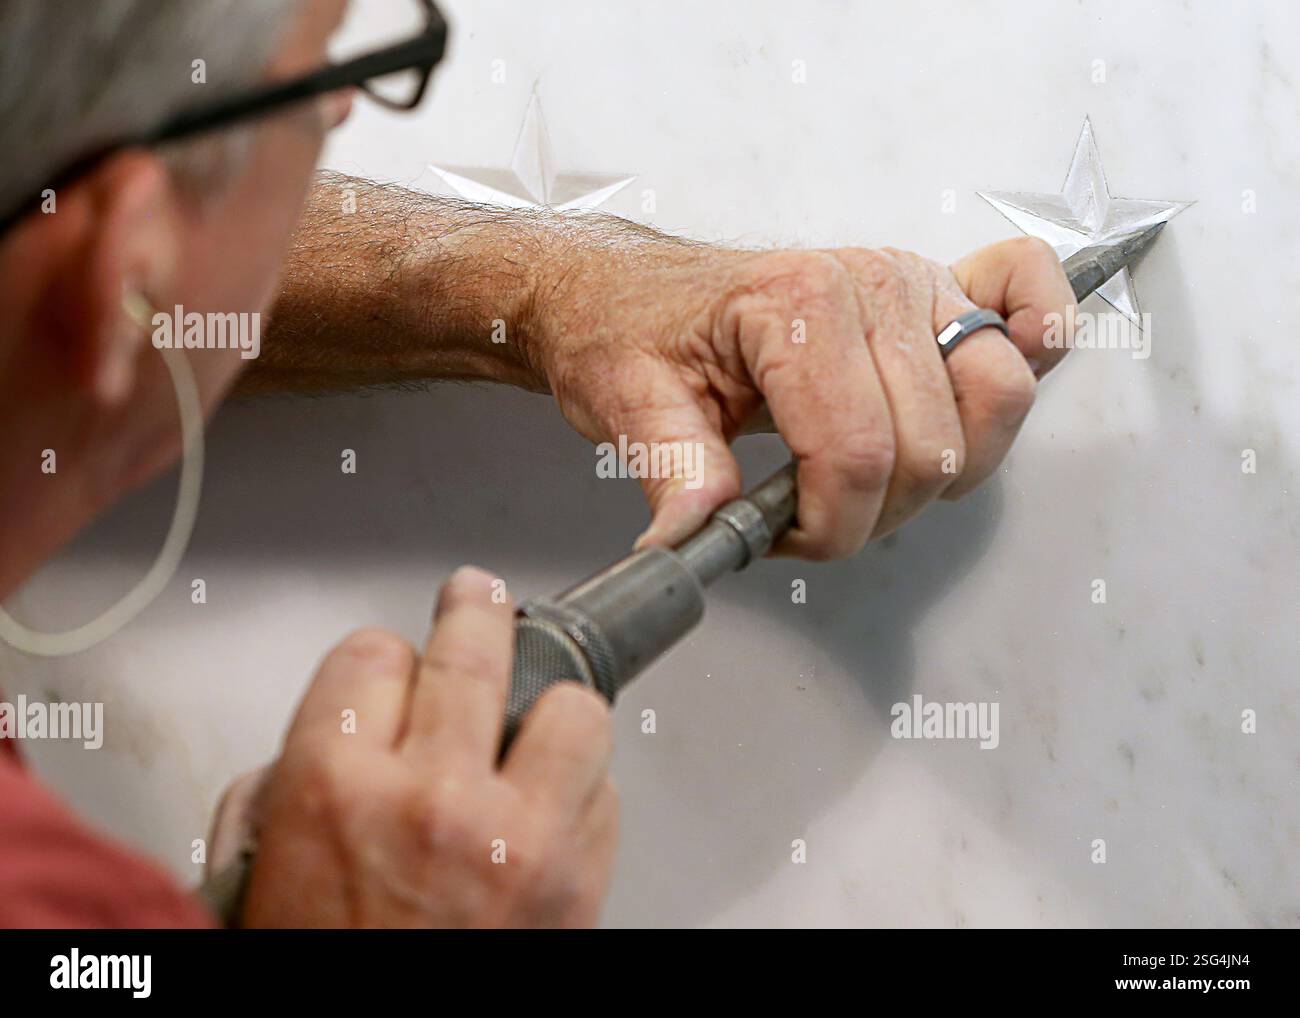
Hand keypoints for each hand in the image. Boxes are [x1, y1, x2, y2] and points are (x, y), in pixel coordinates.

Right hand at [236, 566, 617, 927]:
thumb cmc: (323, 963)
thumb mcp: (259, 870)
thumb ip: (298, 779)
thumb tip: (351, 727)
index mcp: (333, 786)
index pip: (370, 652)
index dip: (379, 659)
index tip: (388, 667)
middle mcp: (431, 795)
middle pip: (473, 647)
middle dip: (475, 611)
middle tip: (478, 599)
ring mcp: (516, 833)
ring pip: (570, 706)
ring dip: (551, 706)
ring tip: (533, 717)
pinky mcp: (577, 877)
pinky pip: (605, 791)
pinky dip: (582, 789)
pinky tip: (551, 805)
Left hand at [528, 235, 1073, 557]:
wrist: (628, 291)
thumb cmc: (631, 333)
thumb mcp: (629, 404)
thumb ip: (674, 475)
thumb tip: (695, 542)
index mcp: (798, 304)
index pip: (856, 454)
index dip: (827, 526)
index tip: (781, 536)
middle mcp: (872, 282)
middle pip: (931, 446)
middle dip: (874, 511)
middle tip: (810, 514)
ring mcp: (914, 283)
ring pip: (995, 399)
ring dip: (944, 468)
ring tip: (870, 476)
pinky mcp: (936, 292)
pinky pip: (1027, 300)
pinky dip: (1038, 341)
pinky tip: (988, 385)